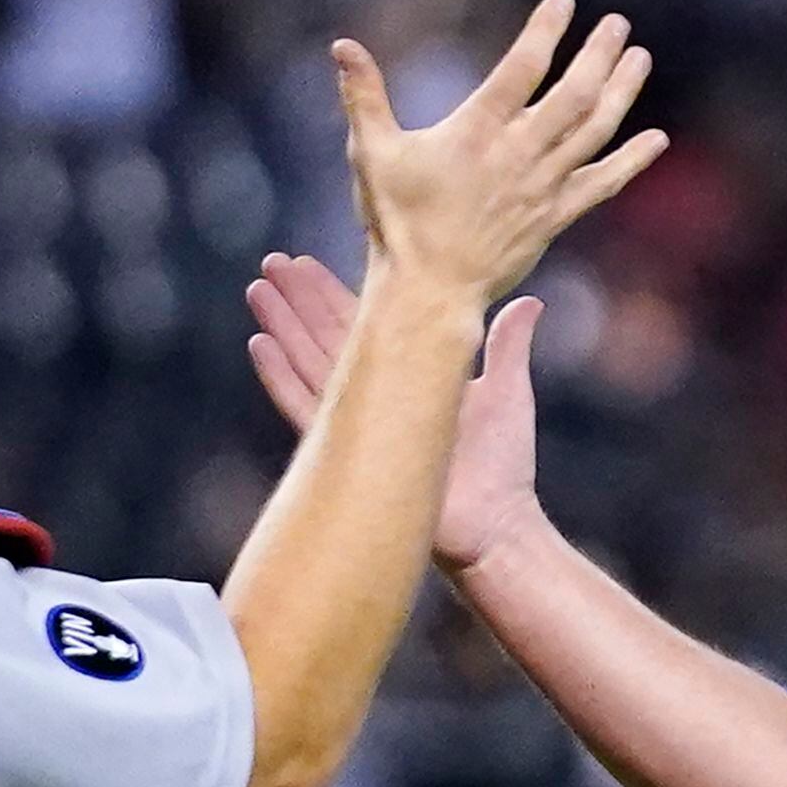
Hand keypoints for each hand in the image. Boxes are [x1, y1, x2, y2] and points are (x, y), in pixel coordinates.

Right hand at [249, 252, 543, 574]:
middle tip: (271, 262)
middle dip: (300, 299)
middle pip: (329, 337)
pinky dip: (281, 378)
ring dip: (283, 325)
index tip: (311, 260)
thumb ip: (507, 344)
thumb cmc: (505, 465)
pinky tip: (259, 345)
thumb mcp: (508, 391)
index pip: (368, 324)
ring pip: (311, 362)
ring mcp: (360, 423)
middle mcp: (379, 395)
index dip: (338, 292)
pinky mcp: (349, 451)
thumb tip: (529, 300)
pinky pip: (307, 409)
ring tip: (257, 290)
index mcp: (411, 375)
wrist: (495, 526)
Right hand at [330, 0, 661, 308]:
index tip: (564, 2)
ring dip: (621, 93)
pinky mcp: (554, 217)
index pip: (522, 69)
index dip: (545, 32)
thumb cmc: (396, 222)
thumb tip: (341, 45)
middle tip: (618, 23)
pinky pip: (602, 185)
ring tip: (640, 58)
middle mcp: (517, 154)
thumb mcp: (371, 153)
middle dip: (599, 55)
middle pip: (573, 94)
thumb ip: (363, 96)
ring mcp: (541, 187)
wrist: (428, 290)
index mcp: (476, 132)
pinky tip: (656, 140)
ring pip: (593, 131)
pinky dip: (631, 161)